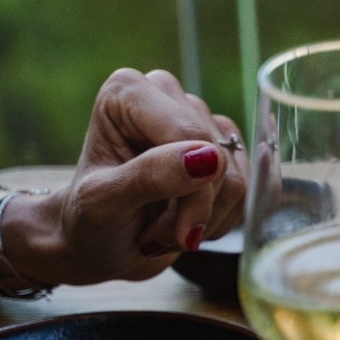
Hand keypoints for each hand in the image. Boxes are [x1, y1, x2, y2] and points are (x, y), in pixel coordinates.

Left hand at [4, 68, 246, 285]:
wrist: (102, 246)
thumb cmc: (91, 221)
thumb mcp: (105, 203)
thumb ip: (150, 176)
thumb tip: (209, 157)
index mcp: (128, 93)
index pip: (192, 135)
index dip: (194, 192)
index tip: (178, 231)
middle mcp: (167, 97)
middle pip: (218, 158)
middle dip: (196, 209)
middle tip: (160, 232)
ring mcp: (199, 122)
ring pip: (237, 178)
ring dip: (207, 219)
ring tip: (168, 229)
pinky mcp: (223, 150)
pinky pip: (248, 189)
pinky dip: (222, 219)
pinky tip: (190, 224)